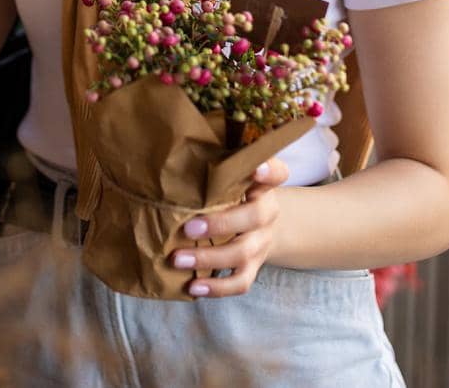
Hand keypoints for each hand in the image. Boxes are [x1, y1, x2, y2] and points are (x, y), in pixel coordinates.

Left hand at [171, 155, 289, 297]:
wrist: (259, 225)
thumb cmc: (233, 194)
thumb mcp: (232, 178)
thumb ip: (217, 170)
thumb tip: (171, 160)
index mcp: (262, 185)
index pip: (277, 173)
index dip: (269, 171)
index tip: (257, 168)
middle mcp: (266, 212)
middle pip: (254, 217)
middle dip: (221, 224)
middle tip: (188, 227)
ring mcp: (261, 242)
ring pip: (243, 253)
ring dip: (208, 258)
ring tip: (177, 259)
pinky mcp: (253, 266)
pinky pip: (240, 281)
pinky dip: (217, 287)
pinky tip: (194, 286)